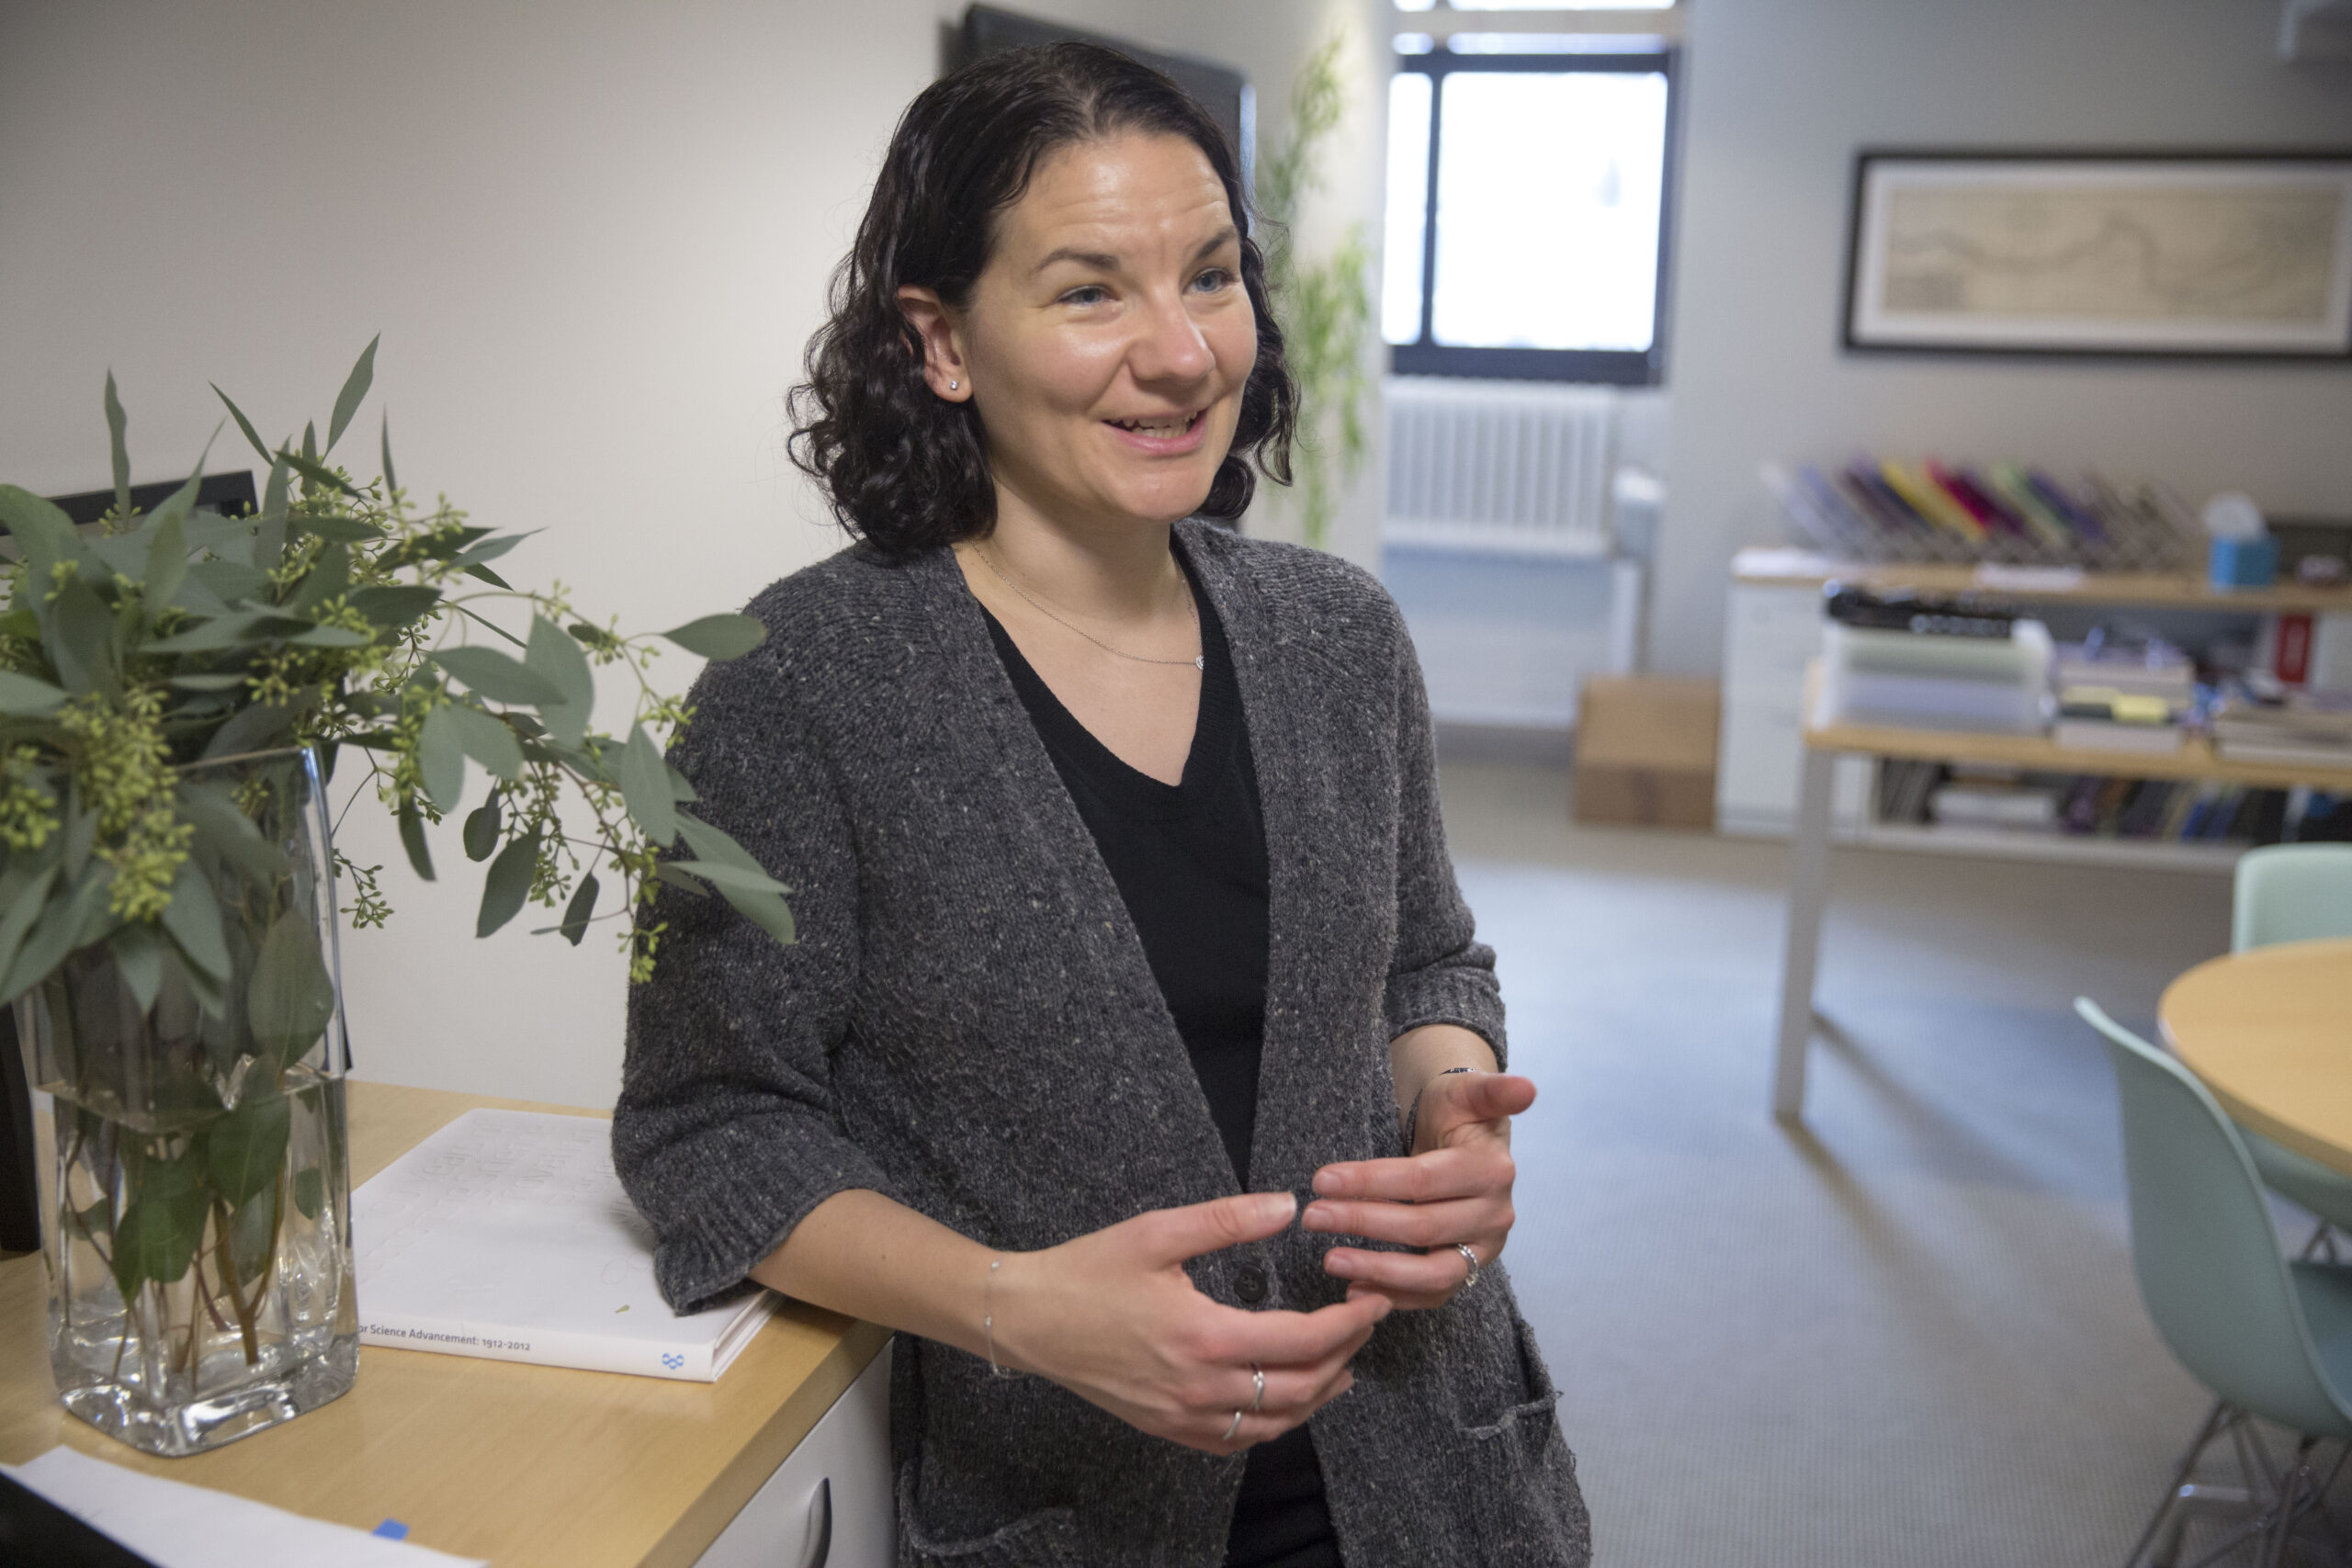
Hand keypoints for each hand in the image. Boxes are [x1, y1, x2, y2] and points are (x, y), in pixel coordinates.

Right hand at [991, 1191, 1391, 1453]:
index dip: (1350, 1322)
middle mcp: (1200, 1387)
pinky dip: (1274, 1423)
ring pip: (1275, 1422)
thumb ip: (1227, 1221)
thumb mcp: (1158, 1232)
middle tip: (1364, 1321)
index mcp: (1204, 1336)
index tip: (1373, 1297)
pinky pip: (1237, 1440)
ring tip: (1343, 1363)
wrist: (1028, 1319)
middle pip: (1301, 1387)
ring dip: (1319, 1394)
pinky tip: (1285, 1399)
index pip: (1304, 1341)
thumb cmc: (1088, 1271)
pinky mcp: (1166, 1428)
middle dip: (1345, 1353)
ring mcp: (1183, 1416)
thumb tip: (1289, 1207)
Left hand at [1303, 1070, 1535, 1309]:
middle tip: (1312, 1216)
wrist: (1465, 1140)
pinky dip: (1394, 1296)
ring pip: (1432, 1272)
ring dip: (1378, 1270)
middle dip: (1362, 1222)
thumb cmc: (1457, 1114)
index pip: (1423, 1180)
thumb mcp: (1467, 1092)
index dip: (1371, 1181)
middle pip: (1422, 1226)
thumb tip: (1528, 1088)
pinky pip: (1433, 1295)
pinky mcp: (1469, 1270)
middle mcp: (1494, 1215)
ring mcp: (1483, 1249)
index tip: (1321, 1179)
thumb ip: (1492, 1090)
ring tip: (1329, 1260)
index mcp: (1492, 1170)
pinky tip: (1353, 1290)